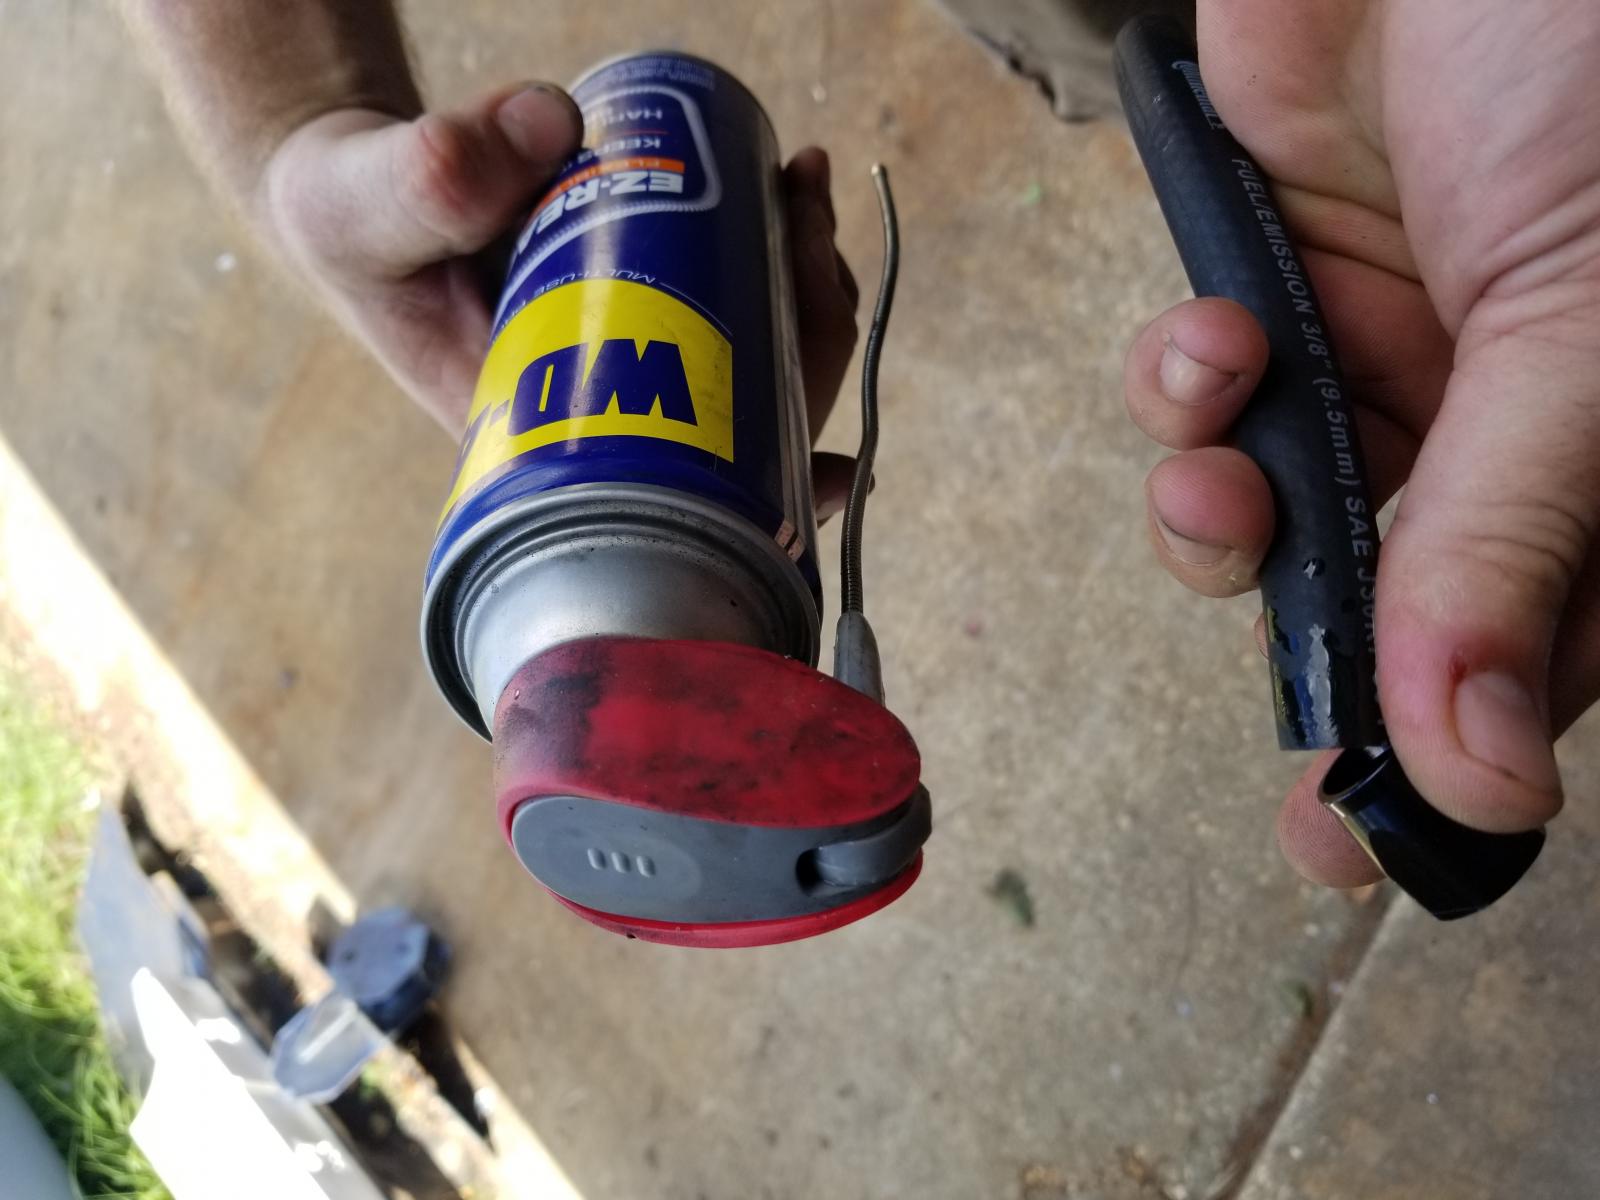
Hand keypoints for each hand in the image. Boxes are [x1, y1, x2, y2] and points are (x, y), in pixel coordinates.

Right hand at [260, 84, 858, 511]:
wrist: (353, 185)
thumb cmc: (351, 228)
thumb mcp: (363, 207)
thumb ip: (427, 175)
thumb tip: (554, 124)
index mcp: (555, 451)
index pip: (683, 496)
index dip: (771, 488)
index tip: (836, 468)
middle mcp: (611, 415)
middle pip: (746, 409)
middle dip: (806, 325)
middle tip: (805, 217)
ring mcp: (636, 353)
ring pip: (753, 345)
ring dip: (803, 278)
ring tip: (802, 188)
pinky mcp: (644, 293)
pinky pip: (734, 290)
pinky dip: (775, 246)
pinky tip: (791, 193)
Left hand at [1122, 0, 1599, 885]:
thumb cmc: (1583, 69)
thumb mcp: (1576, 329)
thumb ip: (1511, 543)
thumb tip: (1482, 769)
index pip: (1542, 647)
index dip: (1455, 755)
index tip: (1365, 851)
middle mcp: (1510, 413)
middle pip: (1401, 605)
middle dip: (1320, 673)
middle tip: (1286, 785)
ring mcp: (1391, 352)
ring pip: (1278, 511)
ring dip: (1224, 522)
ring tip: (1219, 479)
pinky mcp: (1278, 282)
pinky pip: (1204, 391)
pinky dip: (1181, 387)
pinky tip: (1210, 340)